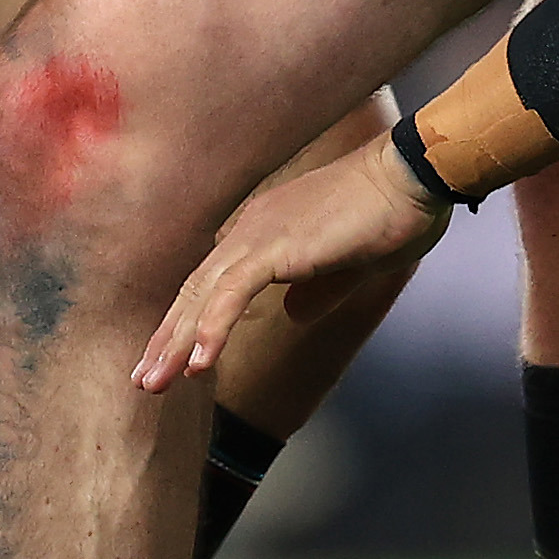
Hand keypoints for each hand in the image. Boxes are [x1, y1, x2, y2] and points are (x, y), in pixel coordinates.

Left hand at [134, 138, 450, 390]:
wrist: (412, 176)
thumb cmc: (391, 213)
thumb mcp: (347, 264)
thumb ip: (317, 289)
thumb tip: (295, 314)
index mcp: (264, 230)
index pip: (213, 283)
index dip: (190, 321)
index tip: (173, 358)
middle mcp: (251, 229)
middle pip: (196, 290)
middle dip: (169, 338)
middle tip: (146, 380)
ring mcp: (259, 235)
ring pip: (204, 295)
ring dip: (177, 342)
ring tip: (156, 382)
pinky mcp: (276, 247)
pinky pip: (232, 294)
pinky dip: (212, 329)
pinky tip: (199, 364)